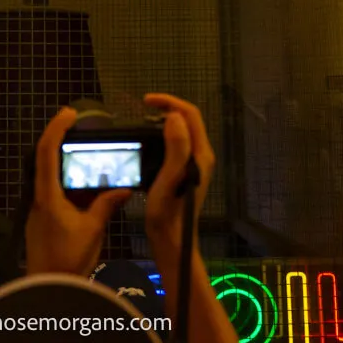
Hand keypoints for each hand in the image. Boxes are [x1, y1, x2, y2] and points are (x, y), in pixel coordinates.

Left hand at [25, 107, 131, 276]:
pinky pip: (58, 192)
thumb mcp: (92, 230)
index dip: (57, 128)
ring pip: (54, 176)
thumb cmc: (67, 260)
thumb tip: (123, 189)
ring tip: (95, 158)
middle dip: (65, 142)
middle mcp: (40, 197)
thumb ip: (106, 205)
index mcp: (47, 195)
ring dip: (72, 165)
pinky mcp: (44, 219)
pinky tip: (91, 186)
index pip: (46, 151)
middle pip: (47, 159)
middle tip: (86, 130)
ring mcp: (40, 208)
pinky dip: (74, 185)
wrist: (48, 290)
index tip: (70, 112)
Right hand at [144, 94, 215, 257]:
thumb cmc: (168, 212)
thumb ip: (176, 148)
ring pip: (181, 131)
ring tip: (142, 121)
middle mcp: (201, 155)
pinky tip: (147, 142)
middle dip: (167, 108)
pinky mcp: (185, 171)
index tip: (146, 101)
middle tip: (142, 110)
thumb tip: (174, 116)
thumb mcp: (169, 179)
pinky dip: (162, 135)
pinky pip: (176, 143)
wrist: (171, 240)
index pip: (190, 115)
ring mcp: (194, 164)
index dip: (169, 102)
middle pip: (188, 120)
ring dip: (164, 121)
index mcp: (200, 154)